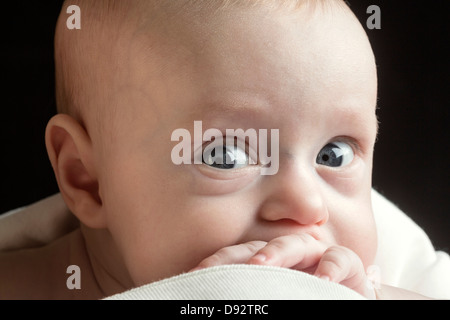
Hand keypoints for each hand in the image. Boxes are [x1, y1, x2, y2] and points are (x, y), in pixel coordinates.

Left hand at [191, 233, 375, 298]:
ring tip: (261, 266)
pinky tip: (321, 280)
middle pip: (259, 246)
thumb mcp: (275, 296)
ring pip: (294, 243)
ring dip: (276, 252)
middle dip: (238, 256)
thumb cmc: (305, 296)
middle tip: (216, 268)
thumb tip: (211, 300)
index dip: (216, 264)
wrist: (347, 297)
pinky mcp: (347, 264)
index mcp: (268, 261)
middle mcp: (289, 253)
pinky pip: (339, 258)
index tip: (193, 276)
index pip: (236, 257)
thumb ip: (250, 294)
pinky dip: (331, 266)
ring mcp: (316, 255)